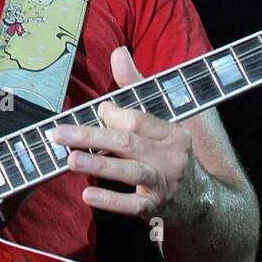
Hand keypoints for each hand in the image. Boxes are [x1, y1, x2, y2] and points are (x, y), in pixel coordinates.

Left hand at [48, 46, 211, 227]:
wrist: (202, 201)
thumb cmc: (169, 151)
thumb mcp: (160, 120)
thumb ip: (135, 86)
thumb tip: (118, 53)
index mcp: (172, 132)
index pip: (138, 120)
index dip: (113, 115)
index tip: (97, 111)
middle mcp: (171, 157)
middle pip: (128, 143)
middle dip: (91, 137)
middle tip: (59, 134)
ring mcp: (164, 184)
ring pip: (130, 172)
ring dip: (99, 166)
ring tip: (71, 160)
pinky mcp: (156, 208)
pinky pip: (132, 205)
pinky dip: (110, 201)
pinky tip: (88, 194)